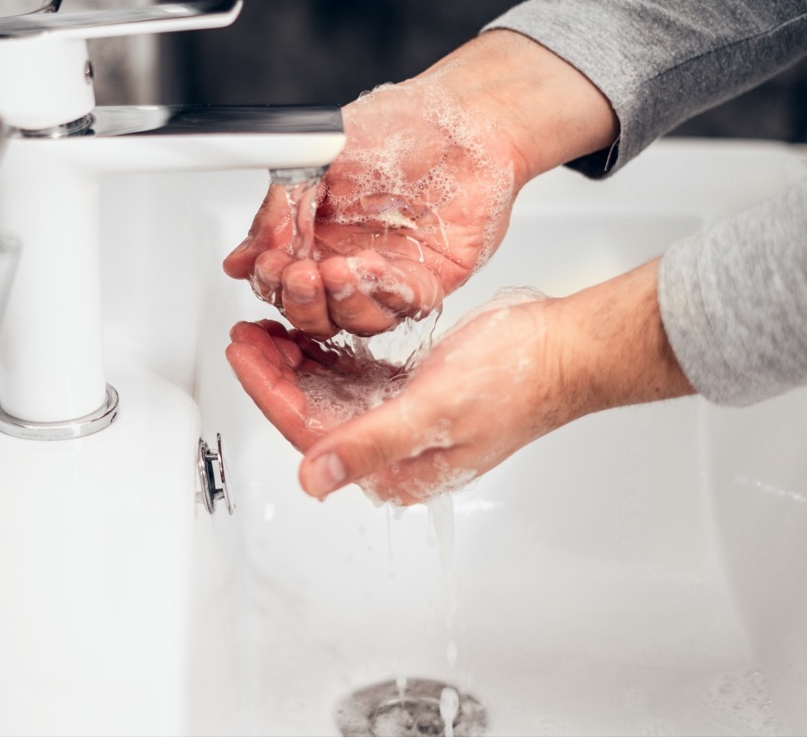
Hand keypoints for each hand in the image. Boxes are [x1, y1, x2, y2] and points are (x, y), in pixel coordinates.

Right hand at [223, 77, 526, 339]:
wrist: (461, 120)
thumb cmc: (396, 128)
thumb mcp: (315, 164)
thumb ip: (278, 213)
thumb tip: (242, 259)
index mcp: (316, 237)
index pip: (282, 283)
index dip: (271, 282)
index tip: (269, 265)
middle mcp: (349, 261)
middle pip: (315, 315)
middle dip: (301, 301)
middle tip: (299, 275)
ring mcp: (389, 275)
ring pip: (356, 321)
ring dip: (340, 303)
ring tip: (336, 270)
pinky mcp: (430, 281)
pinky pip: (402, 307)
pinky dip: (383, 295)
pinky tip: (372, 268)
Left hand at [226, 261, 693, 505]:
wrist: (565, 350)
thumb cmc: (517, 381)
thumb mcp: (434, 411)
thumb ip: (369, 444)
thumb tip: (313, 481)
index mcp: (393, 464)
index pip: (309, 431)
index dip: (268, 389)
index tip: (241, 350)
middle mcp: (392, 447)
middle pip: (312, 410)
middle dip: (274, 371)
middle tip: (246, 331)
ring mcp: (401, 417)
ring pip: (329, 390)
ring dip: (296, 359)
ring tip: (268, 325)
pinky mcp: (412, 390)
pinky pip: (355, 373)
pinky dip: (328, 352)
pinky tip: (311, 330)